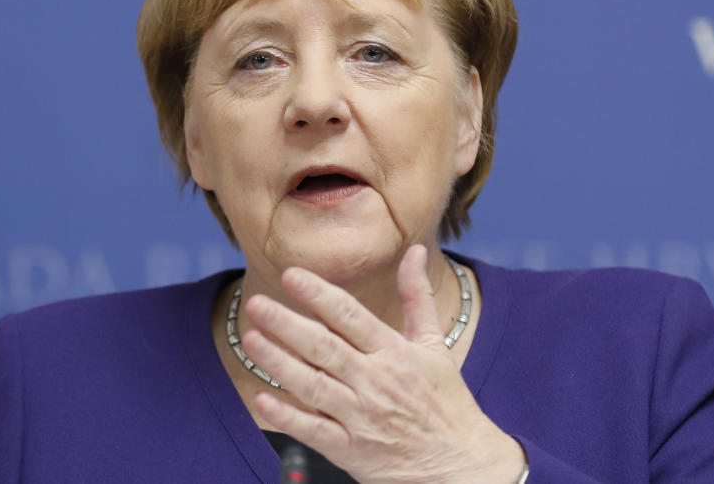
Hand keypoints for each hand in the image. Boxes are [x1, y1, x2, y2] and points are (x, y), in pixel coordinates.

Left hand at [241, 245, 525, 483]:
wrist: (462, 465)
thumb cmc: (446, 402)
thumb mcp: (434, 344)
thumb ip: (417, 296)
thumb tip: (416, 251)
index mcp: (393, 352)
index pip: (350, 316)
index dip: (319, 294)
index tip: (291, 275)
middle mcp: (374, 381)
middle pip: (324, 347)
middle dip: (287, 324)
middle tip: (256, 304)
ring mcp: (361, 417)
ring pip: (312, 385)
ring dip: (279, 363)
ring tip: (251, 340)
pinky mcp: (352, 450)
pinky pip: (314, 431)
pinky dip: (287, 417)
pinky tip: (261, 400)